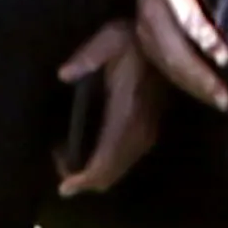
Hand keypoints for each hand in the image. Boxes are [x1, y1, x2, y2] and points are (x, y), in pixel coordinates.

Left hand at [53, 17, 164, 196]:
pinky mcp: (149, 130)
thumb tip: (63, 75)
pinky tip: (87, 149)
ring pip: (118, 170)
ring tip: (66, 153)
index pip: (106, 161)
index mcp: (127, 112)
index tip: (63, 187)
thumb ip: (86, 57)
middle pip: (110, 174)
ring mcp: (146, 132)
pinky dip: (104, 164)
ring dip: (93, 171)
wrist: (169, 43)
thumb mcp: (109, 40)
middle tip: (58, 161)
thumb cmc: (134, 40)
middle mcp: (138, 130)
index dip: (84, 180)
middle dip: (83, 179)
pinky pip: (124, 160)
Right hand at [125, 0, 227, 110]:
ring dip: (197, 86)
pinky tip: (212, 97)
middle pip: (175, 51)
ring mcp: (148, 28)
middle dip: (201, 78)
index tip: (226, 57)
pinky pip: (169, 67)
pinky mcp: (150, 41)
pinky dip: (191, 84)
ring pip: (170, 64)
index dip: (206, 37)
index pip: (187, 16)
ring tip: (225, 103)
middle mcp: (153, 10)